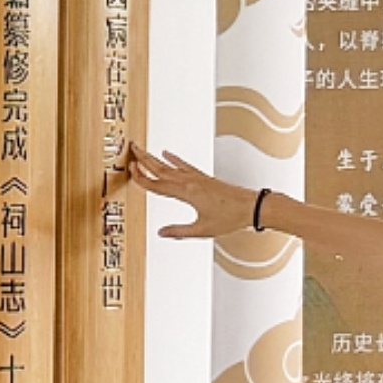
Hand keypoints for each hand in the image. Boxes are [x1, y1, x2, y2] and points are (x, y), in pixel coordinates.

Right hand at [128, 151, 254, 244]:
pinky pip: (184, 165)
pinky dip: (174, 159)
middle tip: (131, 149)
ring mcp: (197, 178)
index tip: (130, 169)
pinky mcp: (203, 178)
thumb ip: (179, 231)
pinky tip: (167, 154)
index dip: (142, 178)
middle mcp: (190, 182)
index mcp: (187, 193)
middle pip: (161, 169)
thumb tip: (162, 233)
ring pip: (170, 166)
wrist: (252, 207)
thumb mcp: (203, 229)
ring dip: (154, 158)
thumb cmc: (231, 218)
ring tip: (143, 150)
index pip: (157, 185)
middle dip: (144, 159)